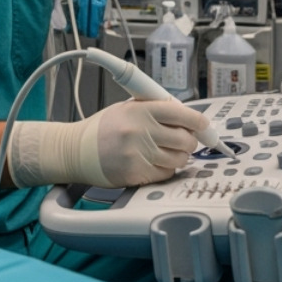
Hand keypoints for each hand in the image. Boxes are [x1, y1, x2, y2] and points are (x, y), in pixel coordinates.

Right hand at [7, 98, 205, 188]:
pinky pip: (167, 174)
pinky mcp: (136, 174)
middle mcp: (141, 130)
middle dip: (189, 141)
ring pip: (180, 159)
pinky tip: (154, 162)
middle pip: (186, 139)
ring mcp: (139, 154)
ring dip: (178, 157)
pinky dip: (166, 170)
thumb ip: (156, 109)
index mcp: (141, 109)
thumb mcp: (127, 107)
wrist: (76, 150)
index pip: (183, 114)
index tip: (205, 127)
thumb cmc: (103, 128)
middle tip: (183, 140)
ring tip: (165, 152)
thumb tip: (188, 117)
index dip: (200, 122)